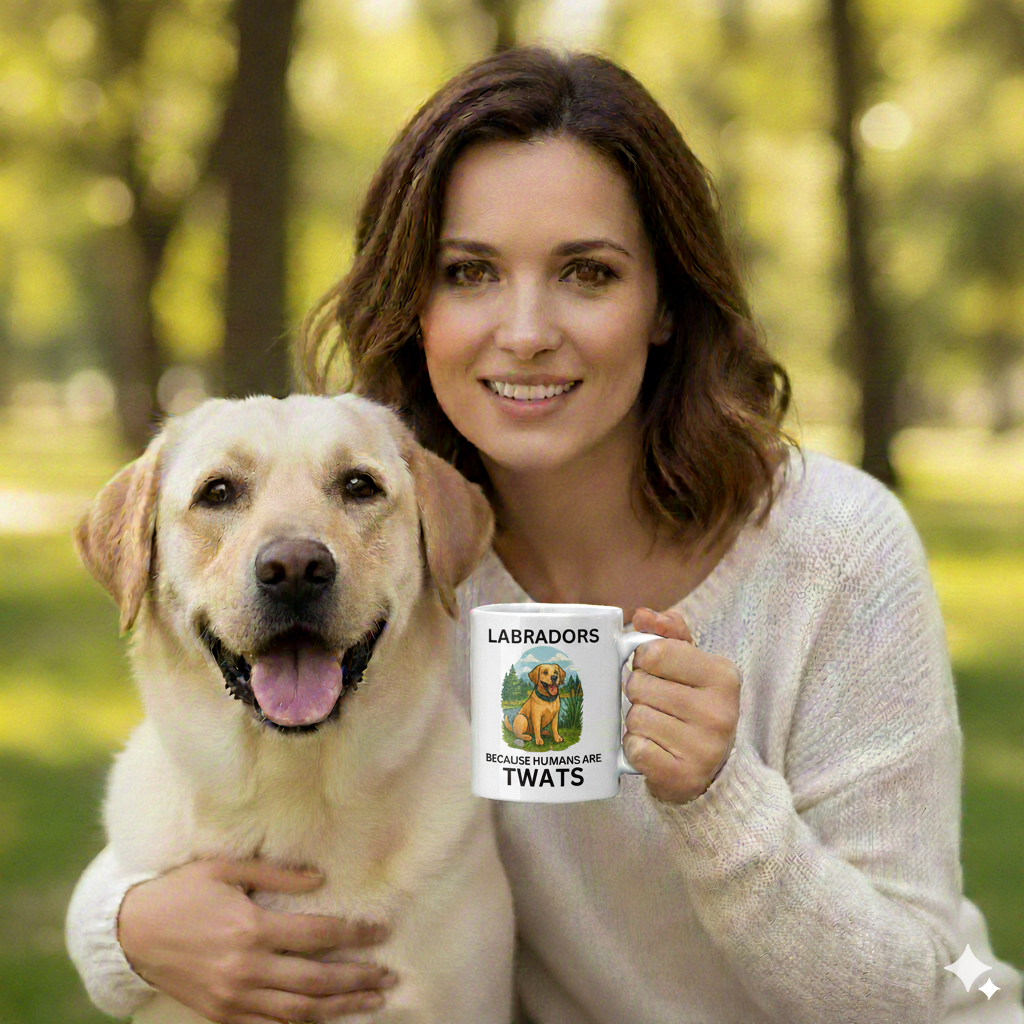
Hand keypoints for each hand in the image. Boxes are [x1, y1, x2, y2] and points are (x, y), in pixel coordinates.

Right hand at [118, 859, 395, 1023]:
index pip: (318, 935)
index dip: (355, 935)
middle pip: (316, 981)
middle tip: (389, 975)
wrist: (129, 933)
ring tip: (372, 1000)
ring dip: (340, 1008)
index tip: (382, 932)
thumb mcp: (226, 868)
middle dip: (358, 979)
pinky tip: (326, 1019)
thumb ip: (276, 873)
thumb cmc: (180, 892)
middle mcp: (246, 968)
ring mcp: (234, 998)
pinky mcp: (221, 1015)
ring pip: (299, 1012)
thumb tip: (321, 879)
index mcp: (251, 927)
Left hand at [624, 607, 738, 803]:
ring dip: (636, 722)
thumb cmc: (695, 706)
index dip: (644, 660)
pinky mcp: (684, 776)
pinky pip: (635, 748)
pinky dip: (636, 747)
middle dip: (638, 692)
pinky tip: (654, 748)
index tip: (655, 671)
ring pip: (635, 717)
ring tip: (658, 726)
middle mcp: (719, 711)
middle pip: (639, 685)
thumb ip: (669, 633)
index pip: (654, 652)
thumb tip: (643, 615)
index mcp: (723, 675)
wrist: (712, 771)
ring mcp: (704, 747)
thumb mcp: (692, 665)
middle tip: (657, 703)